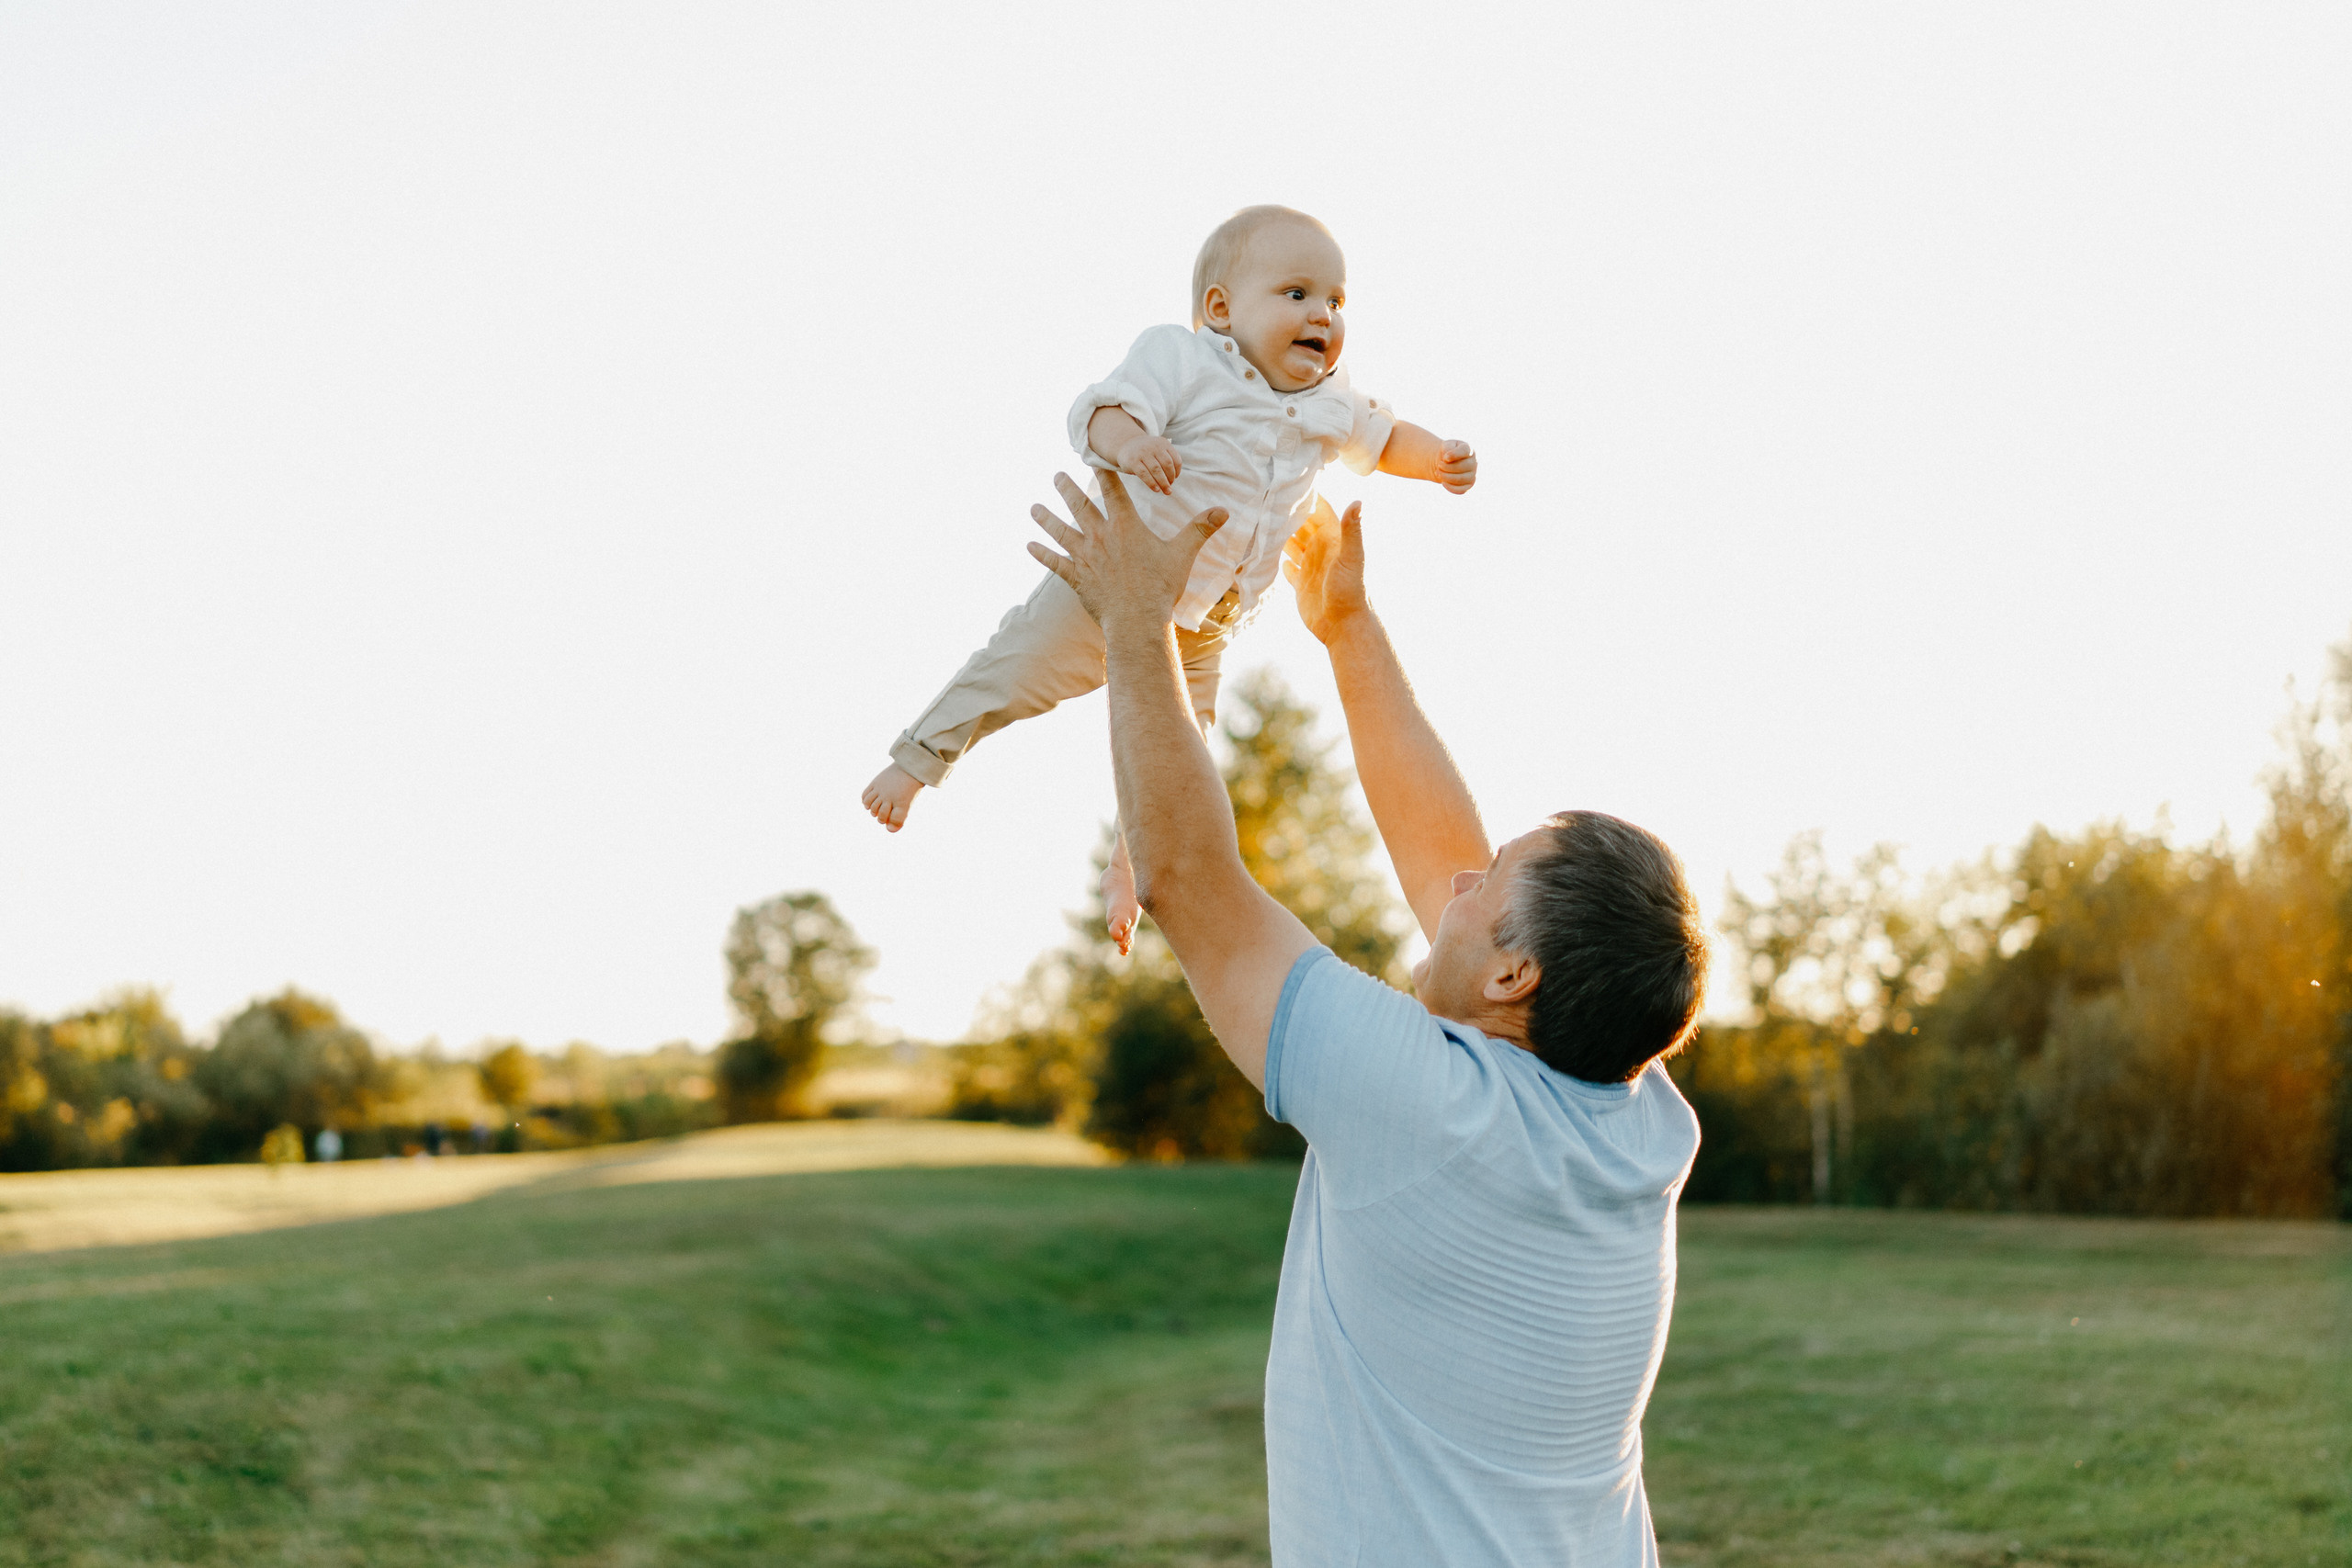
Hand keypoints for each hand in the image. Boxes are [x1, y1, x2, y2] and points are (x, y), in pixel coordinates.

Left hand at [1029, 470, 1225, 632]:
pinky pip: (1054, 562)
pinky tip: (1029, 545)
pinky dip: (1041, 553)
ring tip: (1034, 507)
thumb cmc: (1160, 588)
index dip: (1104, 473)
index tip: (1093, 458)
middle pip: (1080, 505)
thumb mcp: (1182, 555)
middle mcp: (1101, 537)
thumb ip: (1200, 529)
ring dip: (1046, 517)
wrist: (1137, 621)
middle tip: (1056, 475)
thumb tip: (1224, 510)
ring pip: (1061, 531)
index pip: (1114, 492)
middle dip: (1066, 488)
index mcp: (1126, 527)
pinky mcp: (1076, 578)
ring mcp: (1085, 557)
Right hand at [1121, 436, 1181, 494]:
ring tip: (1166, 491)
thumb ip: (1166, 460)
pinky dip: (1152, 483)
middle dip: (1170, 478)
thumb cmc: (1146, 452)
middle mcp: (1154, 447)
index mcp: (1163, 443)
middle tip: (1170, 487)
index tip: (1175, 478)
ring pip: (1157, 470)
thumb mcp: (1158, 450)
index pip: (1175, 459)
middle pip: (1167, 465)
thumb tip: (1172, 481)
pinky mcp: (1133, 461)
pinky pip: (1144, 474)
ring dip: (1163, 483)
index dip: (1177, 471)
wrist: (1125, 445)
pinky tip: (1156, 489)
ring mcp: (1143, 453)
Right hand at [1280, 494, 1366, 646]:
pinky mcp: (1301, 584)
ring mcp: (1310, 566)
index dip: (1306, 496)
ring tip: (1260, 520)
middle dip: (1287, 512)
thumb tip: (1357, 500)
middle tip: (1265, 496)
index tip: (1289, 480)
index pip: (1318, 510)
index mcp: (1332, 539)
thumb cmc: (1351, 592)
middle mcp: (1320, 549)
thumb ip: (1352, 530)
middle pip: (1301, 525)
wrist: (1344, 627)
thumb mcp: (1351, 558)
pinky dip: (1278, 560)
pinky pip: (1288, 568)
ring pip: (1291, 544)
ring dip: (1279, 534)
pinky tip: (1265, 552)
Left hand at [1437, 439, 1476, 494]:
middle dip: (1447, 467)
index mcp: (1469, 450)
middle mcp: (1474, 462)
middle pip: (1462, 466)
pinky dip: (1451, 487)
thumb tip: (1447, 459)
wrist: (1446, 462)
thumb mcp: (1446, 445)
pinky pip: (1462, 490)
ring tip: (1438, 473)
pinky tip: (1443, 482)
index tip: (1445, 457)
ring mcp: (1473, 474)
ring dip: (1446, 477)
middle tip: (1439, 465)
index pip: (1465, 451)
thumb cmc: (1447, 452)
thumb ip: (1448, 448)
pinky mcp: (1469, 485)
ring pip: (1461, 479)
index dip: (1454, 454)